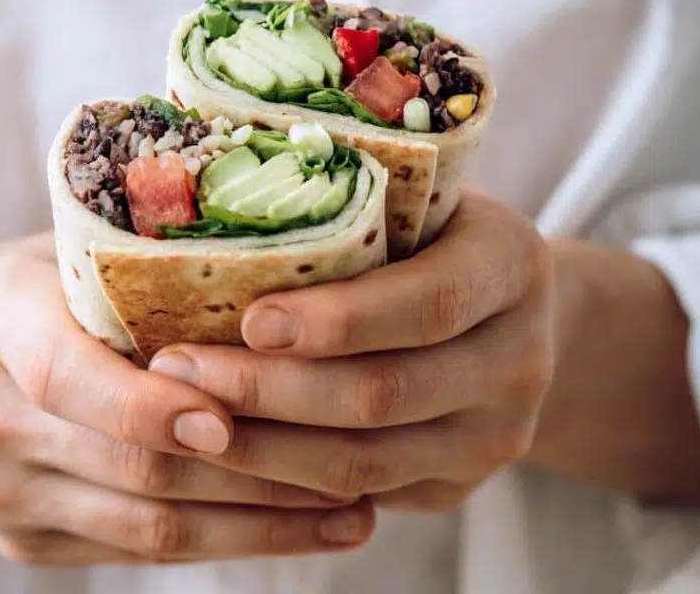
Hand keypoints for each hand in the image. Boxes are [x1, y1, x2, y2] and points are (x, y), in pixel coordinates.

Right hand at [0, 234, 373, 565]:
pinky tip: (299, 526)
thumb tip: (283, 294)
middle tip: (350, 467)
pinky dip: (231, 542)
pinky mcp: (38, 537)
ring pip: (152, 527)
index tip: (229, 421)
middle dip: (253, 475)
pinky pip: (145, 553)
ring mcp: (11, 490)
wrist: (4, 340)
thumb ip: (150, 268)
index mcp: (4, 317)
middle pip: (133, 466)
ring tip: (352, 512)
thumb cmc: (76, 275)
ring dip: (262, 524)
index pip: (65, 375)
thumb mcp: (92, 247)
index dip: (149, 406)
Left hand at [151, 190, 555, 511]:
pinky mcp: (458, 483)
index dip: (338, 319)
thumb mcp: (421, 205)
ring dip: (265, 447)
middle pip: (386, 394)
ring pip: (367, 463)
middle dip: (270, 390)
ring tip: (188, 417)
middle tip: (178, 371)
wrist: (509, 313)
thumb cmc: (438, 239)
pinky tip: (234, 453)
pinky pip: (365, 496)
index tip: (248, 319)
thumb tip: (221, 219)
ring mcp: (496, 435)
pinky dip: (289, 481)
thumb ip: (356, 213)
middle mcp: (521, 361)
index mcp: (511, 267)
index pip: (428, 302)